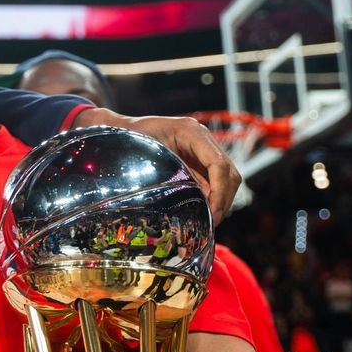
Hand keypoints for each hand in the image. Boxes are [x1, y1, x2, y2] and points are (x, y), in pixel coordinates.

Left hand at [75, 110, 240, 224]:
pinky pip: (217, 179)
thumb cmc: (129, 139)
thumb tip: (200, 200)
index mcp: (190, 131)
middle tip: (213, 222)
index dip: (220, 191)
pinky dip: (215, 196)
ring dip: (222, 200)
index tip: (213, 213)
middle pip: (229, 172)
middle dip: (224, 199)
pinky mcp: (201, 158)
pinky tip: (205, 211)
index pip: (218, 164)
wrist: (122, 129)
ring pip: (228, 178)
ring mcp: (204, 147)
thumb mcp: (147, 156)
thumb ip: (173, 175)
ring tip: (210, 219)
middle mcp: (203, 137)